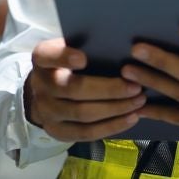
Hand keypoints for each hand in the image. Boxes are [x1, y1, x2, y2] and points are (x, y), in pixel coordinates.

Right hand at [24, 38, 146, 141]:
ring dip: (115, 108)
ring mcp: (46, 111)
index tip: (83, 58)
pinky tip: (131, 118)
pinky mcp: (57, 131)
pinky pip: (86, 133)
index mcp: (42, 59)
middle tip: (135, 86)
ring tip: (138, 101)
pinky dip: (111, 126)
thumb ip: (86, 46)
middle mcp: (40, 85)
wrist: (46, 92)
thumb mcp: (70, 48)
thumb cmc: (68, 64)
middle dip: (108, 89)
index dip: (64, 57)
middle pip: (73, 89)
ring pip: (83, 113)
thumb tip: (121, 46)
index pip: (48, 56)